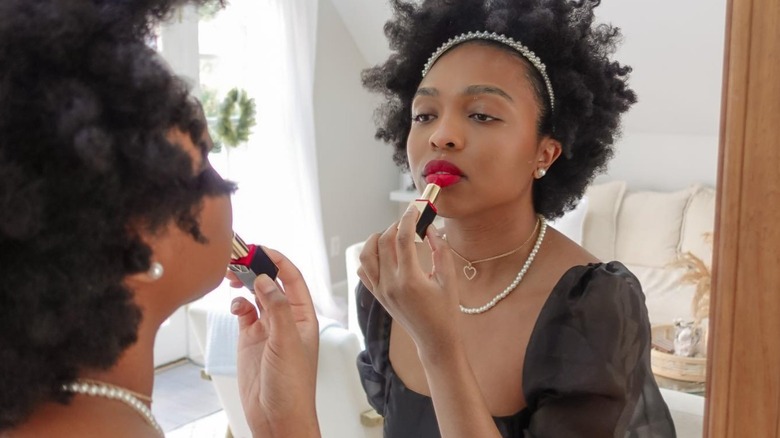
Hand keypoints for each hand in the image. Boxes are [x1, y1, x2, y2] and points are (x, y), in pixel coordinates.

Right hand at [229, 248, 320, 437]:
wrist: (277, 418)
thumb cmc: (293, 387)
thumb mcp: (286, 343)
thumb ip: (276, 309)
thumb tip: (265, 279)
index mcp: (303, 315)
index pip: (292, 277)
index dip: (277, 259)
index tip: (258, 249)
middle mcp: (286, 318)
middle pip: (271, 281)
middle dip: (256, 267)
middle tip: (237, 258)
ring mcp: (268, 328)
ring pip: (256, 294)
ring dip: (244, 282)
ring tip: (231, 276)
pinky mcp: (251, 339)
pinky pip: (244, 312)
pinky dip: (237, 304)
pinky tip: (234, 305)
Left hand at [357, 206, 459, 353]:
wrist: (434, 340)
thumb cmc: (446, 311)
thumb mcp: (449, 279)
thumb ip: (440, 250)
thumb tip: (430, 228)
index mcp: (410, 279)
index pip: (403, 239)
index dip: (409, 218)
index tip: (416, 207)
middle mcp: (390, 284)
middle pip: (384, 242)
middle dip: (396, 226)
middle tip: (409, 220)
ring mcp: (381, 291)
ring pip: (367, 254)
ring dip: (377, 239)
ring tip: (392, 234)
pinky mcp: (377, 296)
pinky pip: (364, 271)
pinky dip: (369, 257)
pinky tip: (382, 253)